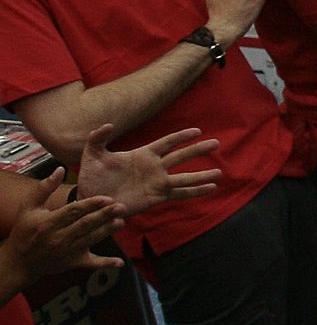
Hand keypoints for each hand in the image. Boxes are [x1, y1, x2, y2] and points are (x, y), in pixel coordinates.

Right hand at [0, 168, 123, 285]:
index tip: (107, 198)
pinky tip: (120, 262)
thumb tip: (60, 169)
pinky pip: (91, 263)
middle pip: (86, 225)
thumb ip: (44, 188)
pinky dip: (106, 264)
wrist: (18, 263)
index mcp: (48, 223)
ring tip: (121, 222)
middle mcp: (59, 238)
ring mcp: (67, 252)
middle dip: (104, 216)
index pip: (73, 211)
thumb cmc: (23, 232)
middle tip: (121, 207)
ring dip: (107, 231)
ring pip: (91, 240)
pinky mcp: (73, 262)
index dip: (91, 204)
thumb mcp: (28, 207)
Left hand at [76, 124, 221, 217]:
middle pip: (181, 156)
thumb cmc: (92, 176)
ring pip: (184, 177)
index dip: (181, 136)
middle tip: (216, 143)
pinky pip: (179, 193)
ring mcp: (157, 183)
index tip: (197, 131)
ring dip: (201, 175)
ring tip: (219, 173)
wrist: (90, 199)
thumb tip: (109, 125)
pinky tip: (209, 189)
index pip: (167, 142)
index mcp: (143, 154)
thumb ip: (98, 138)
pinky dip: (195, 191)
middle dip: (198, 150)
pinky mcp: (156, 197)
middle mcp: (154, 168)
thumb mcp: (92, 153)